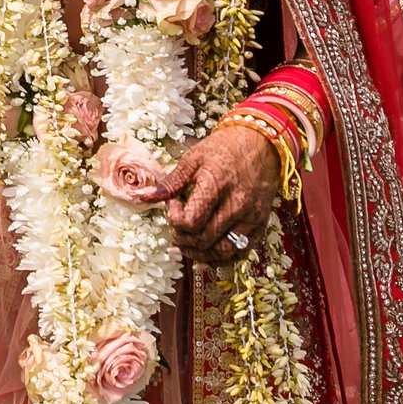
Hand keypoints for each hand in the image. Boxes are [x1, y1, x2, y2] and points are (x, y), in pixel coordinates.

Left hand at [159, 125, 283, 265]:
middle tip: (176, 225)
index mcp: (216, 185)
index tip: (173, 205)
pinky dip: (221, 258)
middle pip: (203, 239)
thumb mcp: (192, 158)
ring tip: (185, 244)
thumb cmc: (224, 149)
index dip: (174, 219)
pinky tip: (204, 255)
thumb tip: (141, 197)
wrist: (260, 144)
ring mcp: (251, 217)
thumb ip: (169, 183)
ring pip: (222, 252)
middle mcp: (237, 205)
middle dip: (182, 238)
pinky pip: (240, 252)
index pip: (190, 221)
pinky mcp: (260, 225)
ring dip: (199, 253)